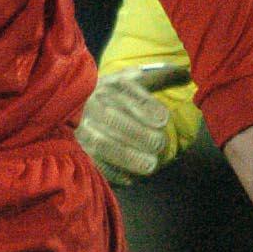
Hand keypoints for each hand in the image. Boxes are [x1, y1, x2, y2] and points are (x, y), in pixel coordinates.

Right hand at [77, 62, 188, 182]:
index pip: (130, 98)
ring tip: (151, 165)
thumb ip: (158, 78)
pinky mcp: (78, 152)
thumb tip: (186, 74)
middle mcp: (93, 107)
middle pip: (119, 123)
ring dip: (132, 158)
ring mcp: (82, 131)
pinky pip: (97, 164)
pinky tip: (131, 177)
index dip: (149, 110)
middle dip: (144, 136)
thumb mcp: (129, 82)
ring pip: (107, 146)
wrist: (66, 110)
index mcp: (107, 88)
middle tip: (160, 145)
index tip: (163, 120)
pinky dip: (115, 173)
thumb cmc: (109, 96)